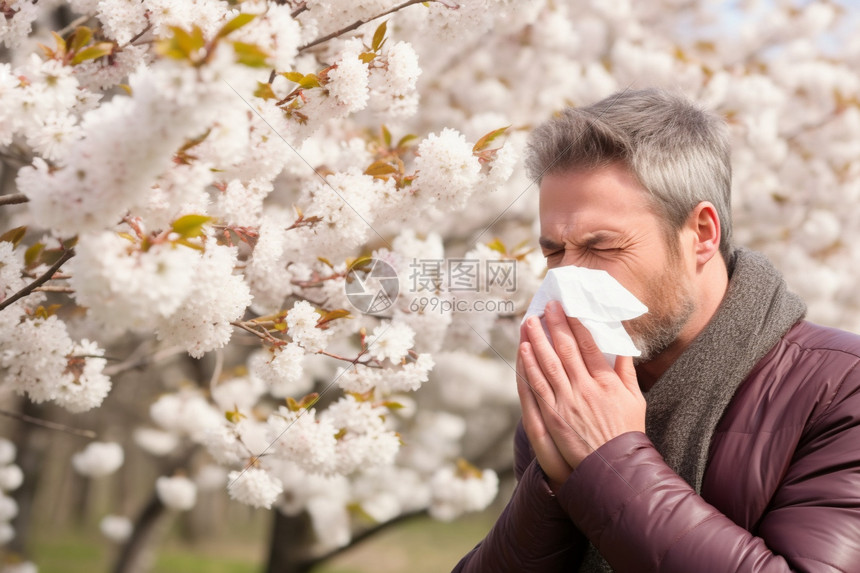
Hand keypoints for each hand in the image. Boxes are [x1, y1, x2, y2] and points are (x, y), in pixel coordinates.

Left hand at [518, 301, 645, 471]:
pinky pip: (538, 386)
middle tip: (546, 307)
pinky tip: (524, 350)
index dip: (575, 324)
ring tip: (529, 322)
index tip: (567, 307)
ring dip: (537, 341)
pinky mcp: (552, 416)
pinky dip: (529, 366)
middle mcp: (585, 389)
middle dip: (554, 325)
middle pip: (565, 350)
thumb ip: (627, 372)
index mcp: (606, 383)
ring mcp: (566, 403)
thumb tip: (623, 347)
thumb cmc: (626, 434)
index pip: (588, 345)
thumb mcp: (636, 401)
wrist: (614, 469)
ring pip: (548, 364)